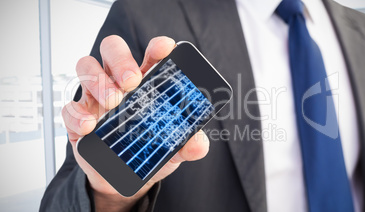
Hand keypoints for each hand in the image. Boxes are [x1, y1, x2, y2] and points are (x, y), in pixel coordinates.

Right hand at [61, 35, 209, 211]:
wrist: (120, 179)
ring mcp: (96, 97)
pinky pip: (69, 106)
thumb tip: (199, 144)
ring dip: (99, 81)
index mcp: (147, 82)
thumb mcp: (172, 149)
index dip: (158, 46)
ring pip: (87, 66)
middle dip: (121, 60)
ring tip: (113, 103)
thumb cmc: (146, 151)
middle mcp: (119, 83)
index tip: (164, 49)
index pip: (151, 54)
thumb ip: (187, 145)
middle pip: (113, 50)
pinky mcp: (78, 117)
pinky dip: (77, 113)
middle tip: (132, 81)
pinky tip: (90, 126)